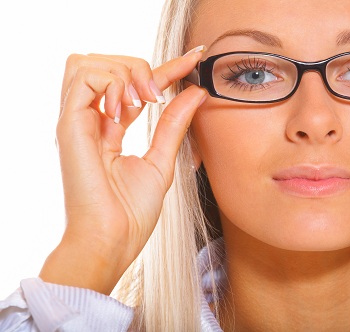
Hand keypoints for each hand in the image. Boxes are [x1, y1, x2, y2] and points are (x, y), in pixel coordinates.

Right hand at [39, 50, 205, 293]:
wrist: (112, 240)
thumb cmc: (131, 213)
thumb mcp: (162, 161)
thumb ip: (174, 124)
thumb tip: (196, 92)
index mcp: (109, 129)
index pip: (135, 85)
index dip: (166, 68)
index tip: (195, 57)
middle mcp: (91, 121)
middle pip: (105, 63)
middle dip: (138, 67)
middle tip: (157, 96)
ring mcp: (78, 121)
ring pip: (87, 62)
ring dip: (123, 72)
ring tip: (142, 102)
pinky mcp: (69, 125)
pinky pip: (82, 77)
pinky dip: (110, 82)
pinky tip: (126, 108)